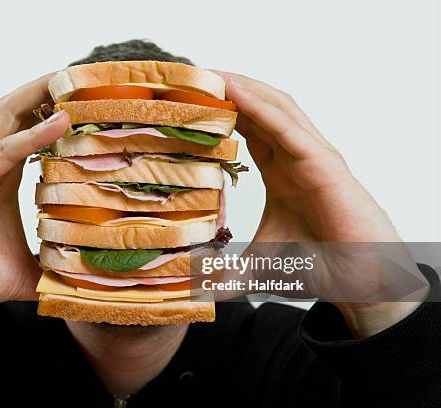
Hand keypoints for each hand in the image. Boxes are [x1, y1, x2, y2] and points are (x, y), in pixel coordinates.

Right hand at [0, 75, 69, 350]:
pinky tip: (61, 122)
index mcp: (3, 176)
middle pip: (21, 111)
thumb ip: (53, 273)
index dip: (59, 112)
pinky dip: (32, 134)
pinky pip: (4, 150)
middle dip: (51, 90)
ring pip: (9, 116)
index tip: (93, 105)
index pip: (32, 131)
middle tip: (87, 77)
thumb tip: (85, 287)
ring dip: (41, 95)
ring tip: (74, 78)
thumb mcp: (25, 272)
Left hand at [216, 72, 428, 337]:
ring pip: (275, 108)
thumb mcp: (260, 262)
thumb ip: (230, 271)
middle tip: (196, 76)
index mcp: (282, 170)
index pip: (248, 129)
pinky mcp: (323, 163)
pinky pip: (287, 128)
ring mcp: (311, 156)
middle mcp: (296, 157)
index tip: (191, 100)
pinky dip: (260, 107)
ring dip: (244, 87)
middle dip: (230, 90)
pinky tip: (235, 93)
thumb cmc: (320, 265)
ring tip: (211, 73)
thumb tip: (199, 289)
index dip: (222, 110)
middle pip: (260, 110)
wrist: (359, 282)